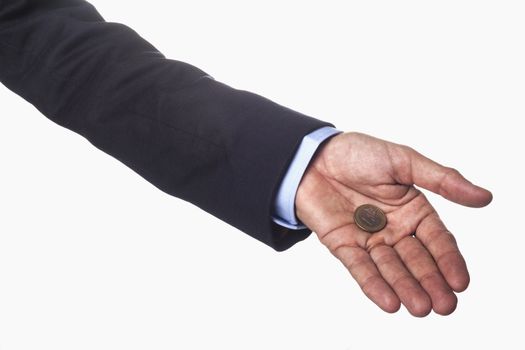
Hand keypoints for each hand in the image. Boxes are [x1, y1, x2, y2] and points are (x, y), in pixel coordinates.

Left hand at [295, 132, 491, 315]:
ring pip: (391, 269)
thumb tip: (485, 197)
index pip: (437, 240)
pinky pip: (360, 268)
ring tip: (420, 308)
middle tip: (445, 306)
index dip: (449, 261)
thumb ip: (441, 180)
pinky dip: (374, 285)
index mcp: (413, 210)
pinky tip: (389, 302)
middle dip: (431, 283)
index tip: (460, 283)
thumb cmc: (359, 153)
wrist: (313, 156)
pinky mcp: (343, 246)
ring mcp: (368, 239)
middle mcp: (394, 228)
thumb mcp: (404, 161)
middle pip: (417, 260)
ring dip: (405, 288)